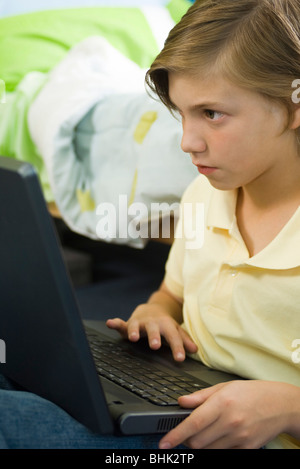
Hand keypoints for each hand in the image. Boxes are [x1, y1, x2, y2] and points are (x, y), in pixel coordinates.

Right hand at [106, 303, 196, 361]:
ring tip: (133, 337)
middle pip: (154, 330)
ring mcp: (140, 322)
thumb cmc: (165, 324)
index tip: (179, 358)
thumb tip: (195, 350)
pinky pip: (121, 323)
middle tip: (155, 346)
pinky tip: (110, 323)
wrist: (153, 308)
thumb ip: (184, 341)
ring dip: (134, 330)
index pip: (173, 337)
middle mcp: (153, 323)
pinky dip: (115, 323)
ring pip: (136, 326)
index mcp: (167, 326)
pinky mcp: (129, 323)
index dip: (177, 347)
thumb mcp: (176, 331)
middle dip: (154, 337)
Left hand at [159, 380, 299, 448]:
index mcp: (222, 403)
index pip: (193, 423)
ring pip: (208, 451)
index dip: (175, 435)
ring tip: (206, 433)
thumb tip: (181, 402)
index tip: (164, 443)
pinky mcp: (247, 448)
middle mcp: (230, 422)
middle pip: (197, 442)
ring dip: (201, 445)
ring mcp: (239, 437)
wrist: (280, 404)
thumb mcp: (224, 386)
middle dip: (187, 440)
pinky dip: (216, 449)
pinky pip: (224, 454)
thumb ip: (200, 396)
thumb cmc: (252, 393)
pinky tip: (220, 438)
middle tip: (188, 432)